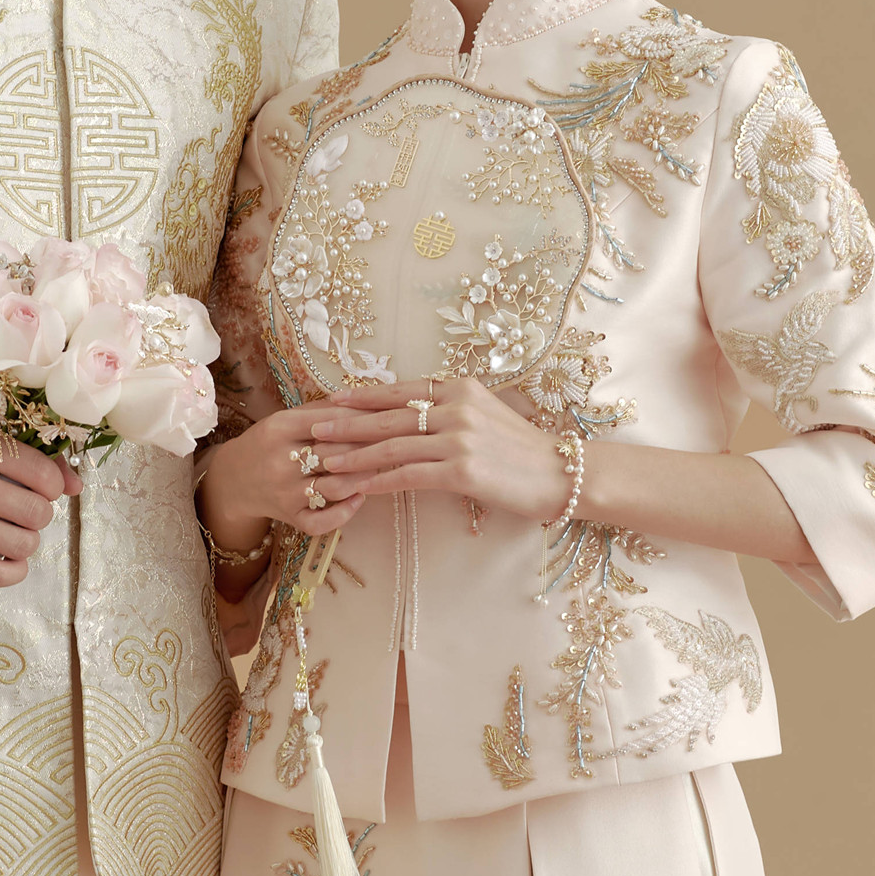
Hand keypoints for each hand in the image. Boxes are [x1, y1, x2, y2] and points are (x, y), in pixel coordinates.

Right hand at [0, 422, 78, 591]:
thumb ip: (28, 457)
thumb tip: (76, 484)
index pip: (40, 472)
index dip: (53, 486)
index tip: (42, 489)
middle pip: (35, 511)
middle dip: (40, 516)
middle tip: (25, 513)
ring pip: (21, 544)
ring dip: (28, 543)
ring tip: (15, 535)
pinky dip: (14, 572)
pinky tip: (11, 562)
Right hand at [198, 405, 368, 566]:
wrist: (232, 480)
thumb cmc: (268, 444)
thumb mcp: (286, 419)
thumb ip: (322, 411)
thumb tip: (366, 400)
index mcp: (280, 429)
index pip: (330, 422)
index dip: (361, 419)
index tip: (384, 417)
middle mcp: (281, 461)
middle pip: (337, 454)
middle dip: (368, 448)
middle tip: (391, 443)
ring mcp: (285, 493)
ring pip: (336, 487)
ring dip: (363, 478)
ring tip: (378, 467)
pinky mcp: (290, 516)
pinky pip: (323, 521)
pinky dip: (346, 512)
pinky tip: (359, 498)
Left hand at [304, 379, 570, 522]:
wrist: (561, 474)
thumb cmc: (522, 450)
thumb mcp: (486, 415)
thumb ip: (450, 409)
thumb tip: (411, 413)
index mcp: (460, 388)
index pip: (401, 391)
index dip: (363, 396)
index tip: (333, 399)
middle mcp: (457, 407)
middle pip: (389, 416)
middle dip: (347, 423)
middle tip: (313, 428)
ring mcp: (459, 439)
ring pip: (392, 447)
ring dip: (354, 455)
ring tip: (325, 461)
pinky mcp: (462, 471)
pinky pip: (408, 476)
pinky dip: (378, 481)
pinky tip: (357, 487)